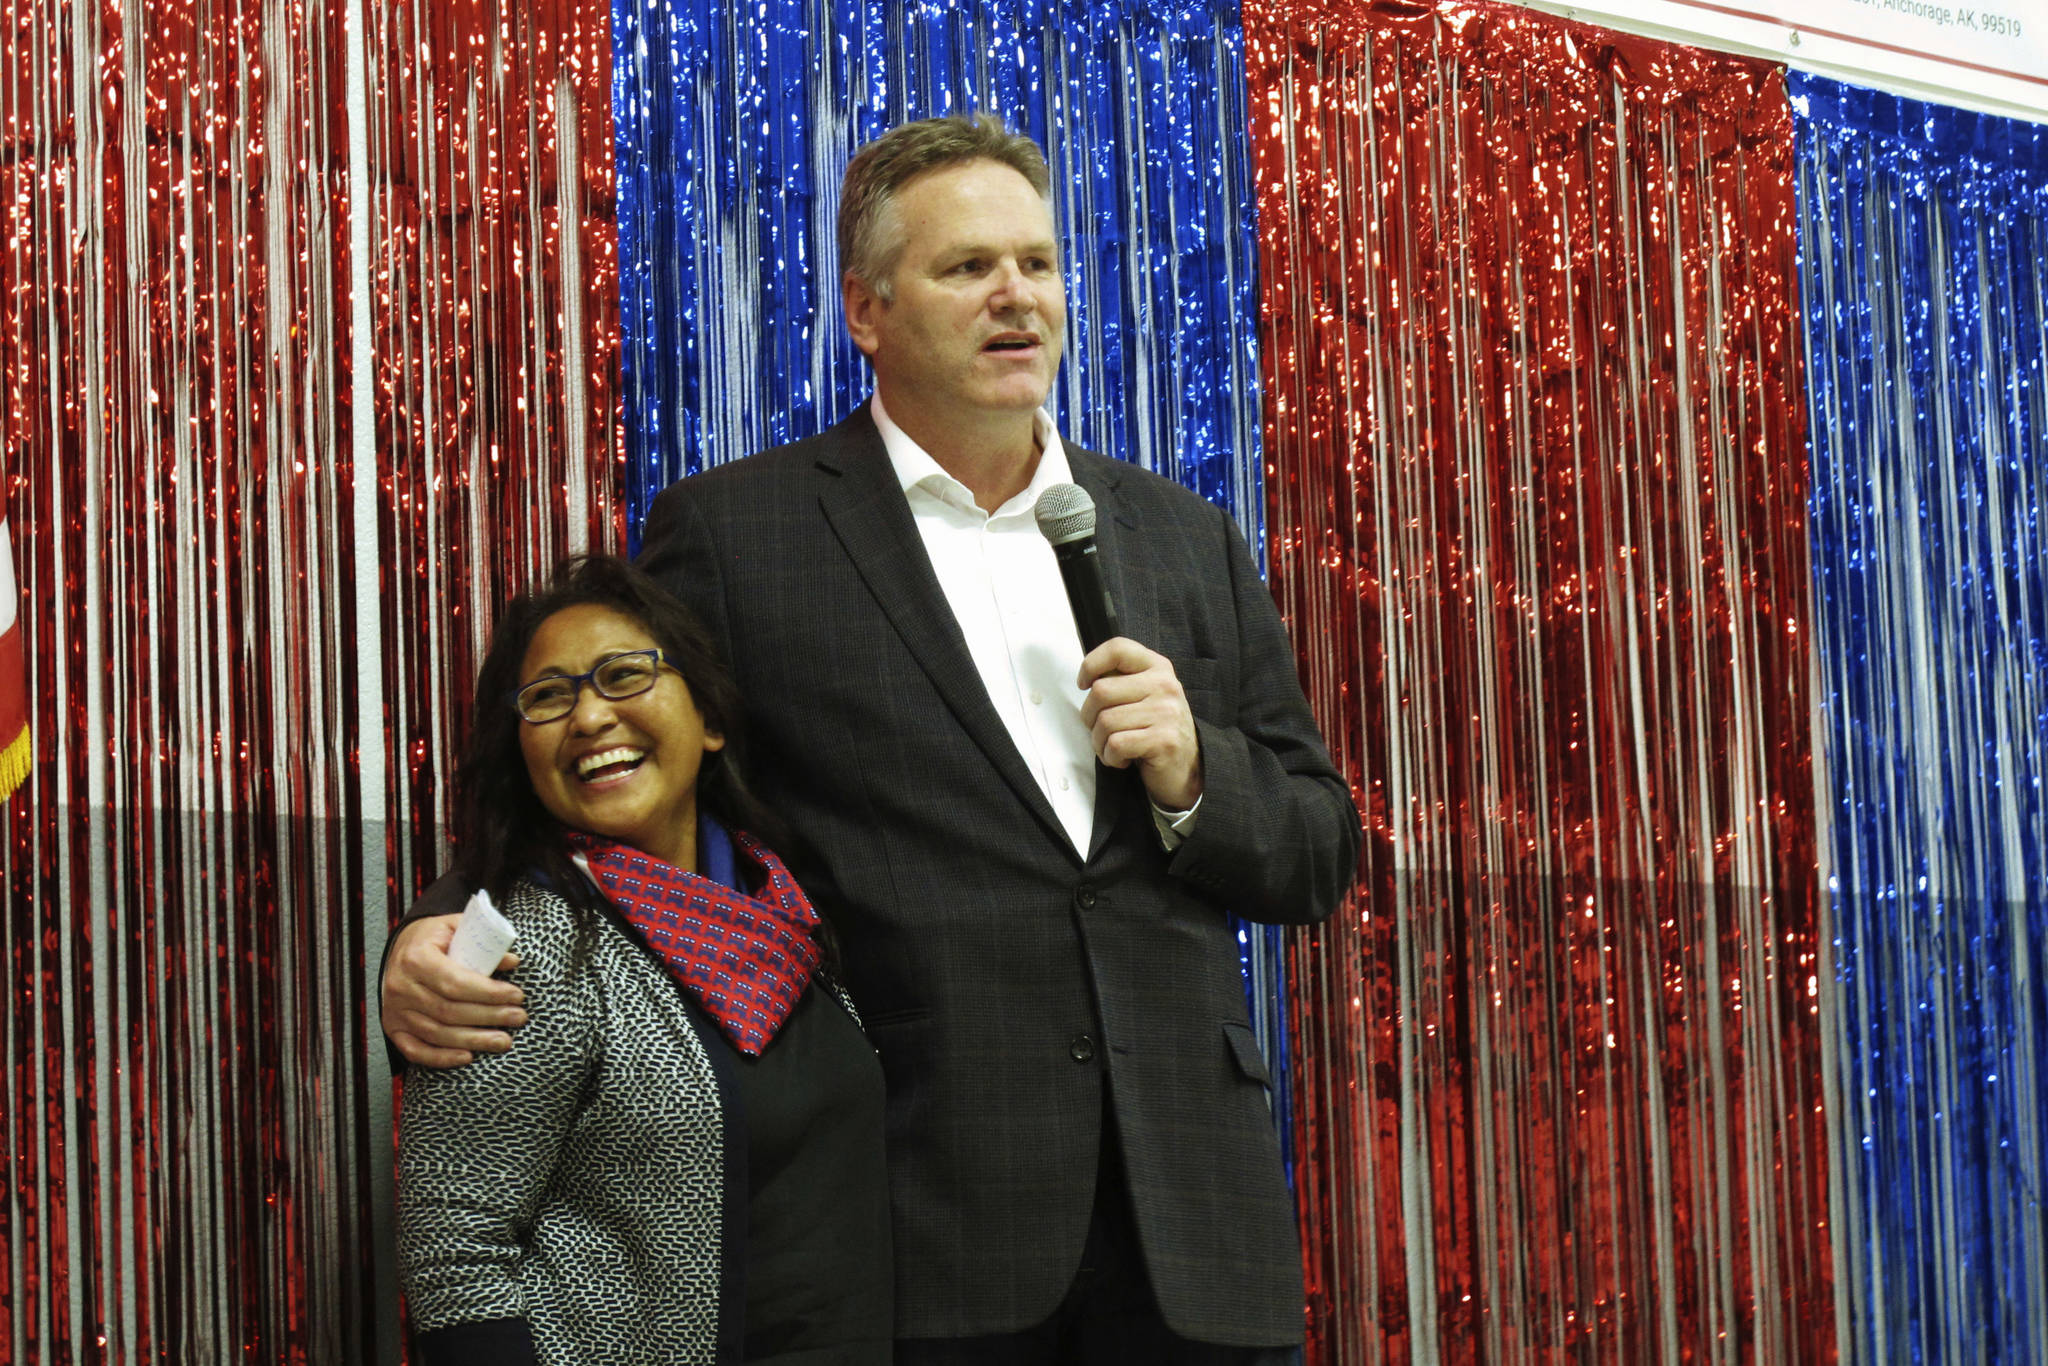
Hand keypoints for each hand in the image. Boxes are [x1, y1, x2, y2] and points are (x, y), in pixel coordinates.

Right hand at [381, 913, 527, 1067]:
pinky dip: (442, 1058)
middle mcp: (402, 987)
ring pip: (438, 1033)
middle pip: (450, 1011)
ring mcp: (395, 1010)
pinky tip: (468, 1056)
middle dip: (489, 1017)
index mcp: (416, 958)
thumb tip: (512, 962)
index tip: (516, 996)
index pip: (455, 982)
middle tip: (518, 1017)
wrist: (402, 948)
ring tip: (503, 1040)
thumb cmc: (434, 938)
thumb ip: (483, 944)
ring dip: (474, 1040)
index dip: (488, 993)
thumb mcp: (456, 928)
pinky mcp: (393, 1027)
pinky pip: (416, 1050)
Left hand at [1077, 637, 1202, 810]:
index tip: (1084, 684)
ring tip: (1112, 747)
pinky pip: (1116, 744)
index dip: (1091, 664)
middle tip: (1099, 729)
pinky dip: (1110, 757)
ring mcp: (1166, 712)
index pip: (1118, 649)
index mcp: (1158, 667)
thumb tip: (1089, 676)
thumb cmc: (1156, 728)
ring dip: (1099, 742)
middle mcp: (1164, 685)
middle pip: (1101, 690)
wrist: (1187, 765)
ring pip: (1105, 721)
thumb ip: (1121, 680)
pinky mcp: (1163, 740)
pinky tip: (1122, 758)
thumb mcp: (1144, 694)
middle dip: (1089, 716)